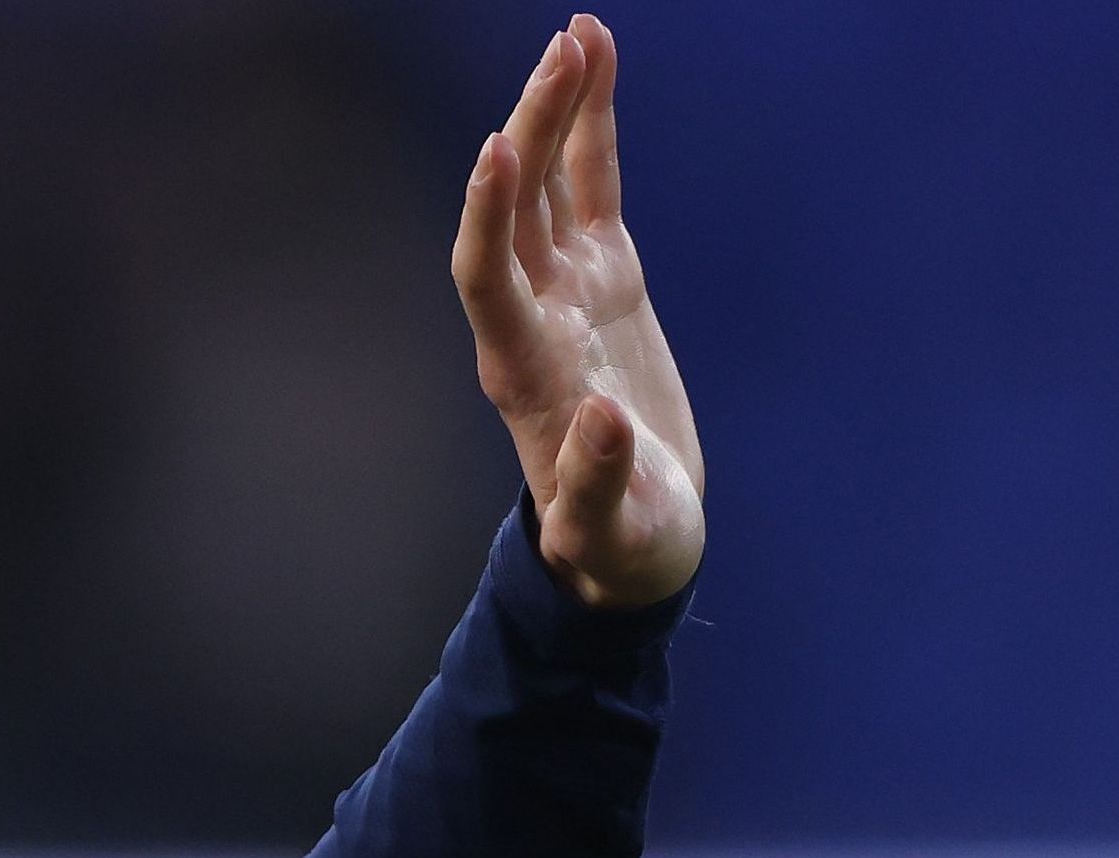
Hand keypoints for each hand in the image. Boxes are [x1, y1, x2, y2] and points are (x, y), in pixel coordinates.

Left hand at [453, 16, 704, 607]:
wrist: (632, 537)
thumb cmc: (616, 546)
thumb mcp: (610, 531)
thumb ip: (597, 483)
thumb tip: (602, 421)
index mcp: (522, 372)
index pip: (486, 277)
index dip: (487, 216)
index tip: (496, 152)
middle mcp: (530, 317)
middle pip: (514, 211)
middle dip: (531, 131)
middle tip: (561, 53)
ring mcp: (564, 291)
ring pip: (549, 184)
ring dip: (557, 111)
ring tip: (579, 35)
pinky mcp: (604, 278)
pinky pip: (593, 189)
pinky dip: (593, 130)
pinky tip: (597, 61)